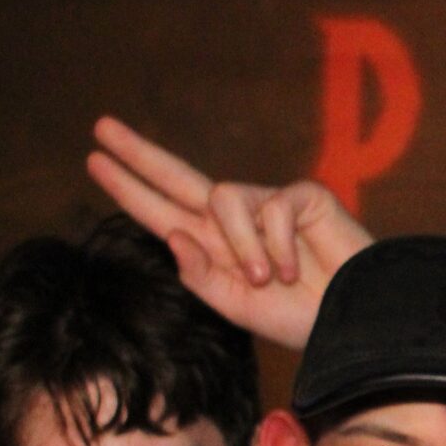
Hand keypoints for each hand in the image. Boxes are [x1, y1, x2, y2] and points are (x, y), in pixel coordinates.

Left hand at [87, 115, 373, 349]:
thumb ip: (200, 274)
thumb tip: (172, 232)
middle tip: (102, 126)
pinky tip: (297, 269)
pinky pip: (270, 207)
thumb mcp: (236, 306)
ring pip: (223, 198)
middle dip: (139, 152)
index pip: (162, 210)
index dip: (129, 187)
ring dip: (242, 245)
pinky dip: (278, 244)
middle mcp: (235, 220)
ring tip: (267, 278)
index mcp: (213, 246)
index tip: (94, 159)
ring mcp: (268, 205)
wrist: (351, 319)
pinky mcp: (301, 196)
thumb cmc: (299, 317)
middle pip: (178, 175)